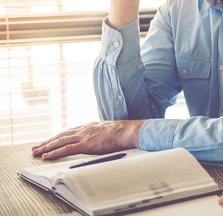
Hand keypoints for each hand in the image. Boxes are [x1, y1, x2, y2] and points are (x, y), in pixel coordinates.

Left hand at [30, 120, 144, 159]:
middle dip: (47, 141)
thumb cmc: (122, 132)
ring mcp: (84, 136)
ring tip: (36, 152)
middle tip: (35, 147)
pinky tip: (46, 156)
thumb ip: (100, 134)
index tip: (49, 141)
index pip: (69, 132)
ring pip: (60, 141)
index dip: (58, 137)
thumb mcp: (108, 131)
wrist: (128, 131)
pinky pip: (66, 149)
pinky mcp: (86, 144)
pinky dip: (54, 152)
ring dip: (46, 147)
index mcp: (89, 126)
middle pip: (61, 135)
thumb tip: (100, 140)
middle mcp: (84, 129)